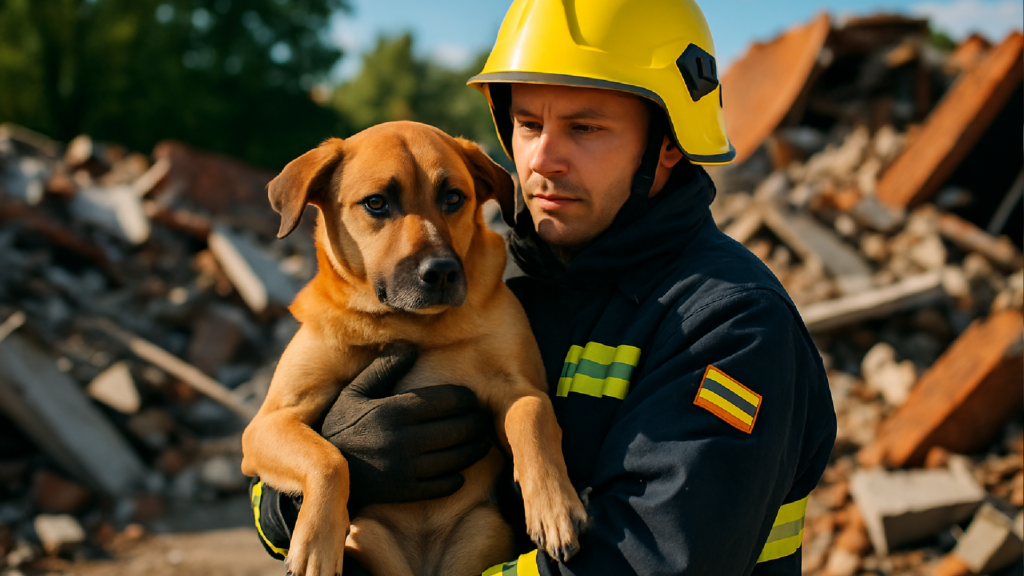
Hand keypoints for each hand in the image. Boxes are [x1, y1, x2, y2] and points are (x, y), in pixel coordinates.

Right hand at [320, 343, 491, 511]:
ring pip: (453, 458)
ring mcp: (402, 468)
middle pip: (455, 429)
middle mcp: (399, 439)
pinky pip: (441, 485)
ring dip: (474, 450)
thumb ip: (383, 369)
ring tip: (482, 442)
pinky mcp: (402, 492)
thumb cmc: (341, 426)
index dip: (465, 399)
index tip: (473, 398)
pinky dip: (456, 478)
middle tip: (483, 420)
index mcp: (391, 411)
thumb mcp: (355, 392)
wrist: (320, 470)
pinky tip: (461, 471)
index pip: (444, 401)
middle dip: (476, 423)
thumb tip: (410, 347)